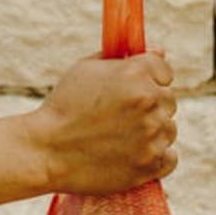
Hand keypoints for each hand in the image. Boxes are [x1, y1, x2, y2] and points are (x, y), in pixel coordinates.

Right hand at [24, 50, 177, 194]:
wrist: (45, 151)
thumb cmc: (62, 107)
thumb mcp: (85, 69)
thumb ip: (124, 58)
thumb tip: (160, 50)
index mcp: (136, 73)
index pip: (165, 71)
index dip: (149, 80)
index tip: (132, 92)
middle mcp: (149, 101)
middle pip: (169, 100)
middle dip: (150, 107)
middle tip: (120, 118)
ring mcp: (151, 135)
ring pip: (169, 130)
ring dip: (152, 133)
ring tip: (120, 139)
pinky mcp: (149, 164)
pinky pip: (170, 158)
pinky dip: (157, 158)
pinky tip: (134, 155)